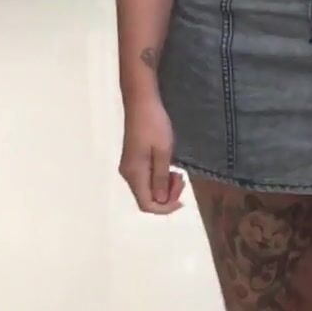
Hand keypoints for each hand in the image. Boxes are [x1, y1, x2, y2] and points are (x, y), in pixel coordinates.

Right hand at [119, 87, 185, 214]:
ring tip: (178, 173)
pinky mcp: (134, 161)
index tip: (182, 200)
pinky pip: (147, 179)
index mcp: (134, 174)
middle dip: (167, 197)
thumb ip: (161, 178)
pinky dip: (160, 179)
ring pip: (147, 189)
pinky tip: (170, 168)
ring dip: (165, 187)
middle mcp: (129, 174)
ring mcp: (130, 167)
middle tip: (182, 180)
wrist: (141, 102)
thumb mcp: (163, 152)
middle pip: (147, 199)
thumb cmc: (154, 125)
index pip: (147, 205)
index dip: (165, 208)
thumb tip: (161, 201)